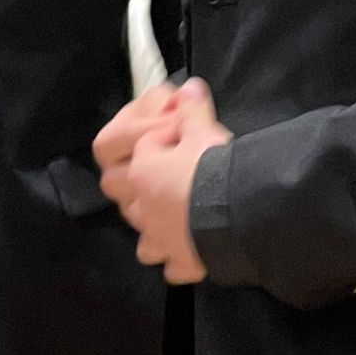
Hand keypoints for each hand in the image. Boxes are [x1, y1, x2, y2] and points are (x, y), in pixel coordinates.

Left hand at [97, 76, 227, 284]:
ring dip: (153, 224)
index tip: (184, 129)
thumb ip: (193, 109)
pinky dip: (177, 259)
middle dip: (137, 179)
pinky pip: (170, 266)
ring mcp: (158, 238)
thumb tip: (190, 88)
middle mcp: (141, 207)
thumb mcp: (203, 129)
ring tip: (174, 214)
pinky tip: (189, 251)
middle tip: (167, 169)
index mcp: (140, 171)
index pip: (142, 144)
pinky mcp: (180, 262)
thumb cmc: (212, 168)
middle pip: (122, 189)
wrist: (234, 214)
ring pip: (141, 235)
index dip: (162, 133)